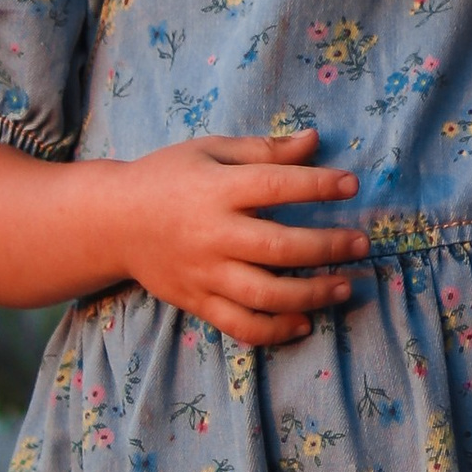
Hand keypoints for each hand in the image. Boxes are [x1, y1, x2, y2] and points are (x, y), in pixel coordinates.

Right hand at [116, 130, 370, 345]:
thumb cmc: (166, 177)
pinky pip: (241, 325)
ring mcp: (204, 274)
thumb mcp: (210, 150)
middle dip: (327, 247)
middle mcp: (212, 234)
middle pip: (278, 247)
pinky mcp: (196, 302)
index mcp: (216, 189)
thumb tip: (315, 140)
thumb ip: (264, 150)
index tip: (352, 185)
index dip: (318, 185)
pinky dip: (275, 330)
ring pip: (265, 295)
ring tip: (345, 286)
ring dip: (312, 294)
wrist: (110, 222)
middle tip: (361, 244)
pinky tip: (304, 322)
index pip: (276, 186)